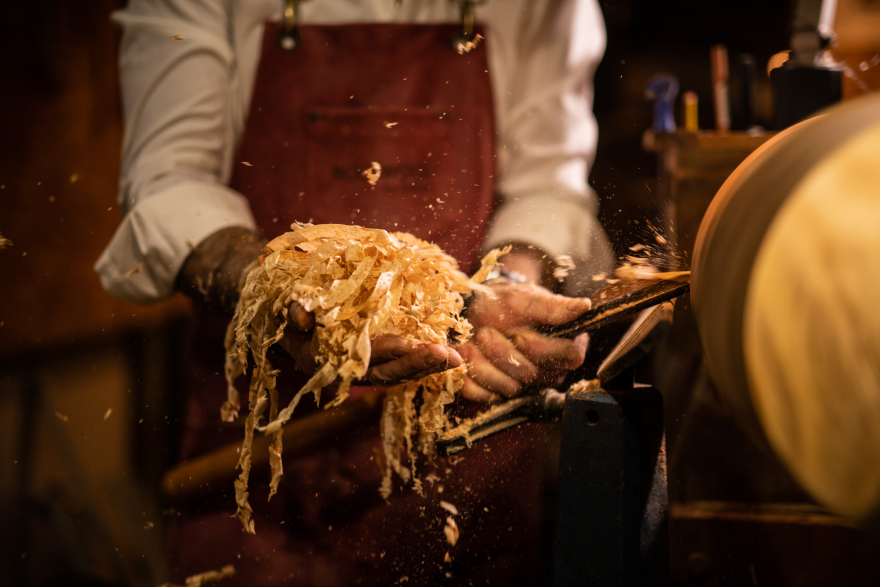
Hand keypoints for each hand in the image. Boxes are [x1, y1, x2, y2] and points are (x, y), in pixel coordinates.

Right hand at [276, 302, 462, 385]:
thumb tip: (300, 310)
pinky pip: (403, 365)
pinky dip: (424, 361)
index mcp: (330, 364)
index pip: (364, 360)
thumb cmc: (287, 318)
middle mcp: (351, 371)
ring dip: (428, 367)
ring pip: (400, 373)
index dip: (388, 353)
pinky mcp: (377, 361)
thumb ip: (294, 312)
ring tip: (456, 358)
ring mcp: (366, 368)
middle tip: (449, 356)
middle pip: (390, 373)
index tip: (412, 345)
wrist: (287, 327)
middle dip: (419, 365)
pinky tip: (447, 354)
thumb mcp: (284, 314)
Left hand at [456, 282, 590, 402]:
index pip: (570, 358)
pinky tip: (469, 353)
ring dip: (484, 360)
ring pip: (508, 388)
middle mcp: (549, 370)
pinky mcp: (498, 394)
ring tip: (478, 338)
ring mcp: (524, 385)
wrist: (477, 310)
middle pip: (532, 375)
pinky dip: (470, 374)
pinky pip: (484, 395)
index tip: (521, 335)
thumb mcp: (525, 298)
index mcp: (564, 346)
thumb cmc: (505, 303)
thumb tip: (584, 306)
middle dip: (504, 350)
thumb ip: (553, 306)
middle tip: (488, 330)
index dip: (541, 349)